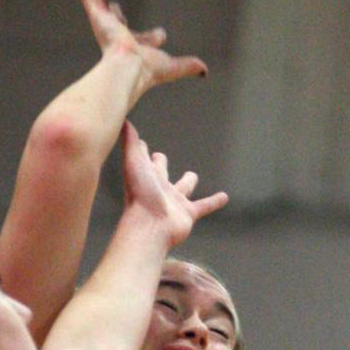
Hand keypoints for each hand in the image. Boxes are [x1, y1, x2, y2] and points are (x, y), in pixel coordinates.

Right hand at [75, 0, 206, 90]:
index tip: (161, 34)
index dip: (153, 37)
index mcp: (135, 48)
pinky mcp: (96, 15)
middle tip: (115, 6)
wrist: (129, 69)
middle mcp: (118, 36)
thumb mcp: (172, 67)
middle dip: (117, 15)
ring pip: (95, 1)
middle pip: (117, 21)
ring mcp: (105, 24)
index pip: (144, 40)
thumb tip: (204, 70)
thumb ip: (187, 66)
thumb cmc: (147, 71)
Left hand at [120, 121, 226, 249]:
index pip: (144, 159)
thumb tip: (124, 121)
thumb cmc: (139, 195)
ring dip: (188, 182)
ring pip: (183, 188)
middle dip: (160, 164)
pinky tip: (224, 197)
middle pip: (161, 173)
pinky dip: (214, 202)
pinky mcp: (188, 213)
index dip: (141, 150)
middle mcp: (159, 188)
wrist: (149, 227)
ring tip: (193, 176)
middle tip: (160, 157)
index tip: (140, 143)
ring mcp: (174, 202)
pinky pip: (204, 206)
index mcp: (146, 176)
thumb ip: (131, 142)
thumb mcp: (134, 163)